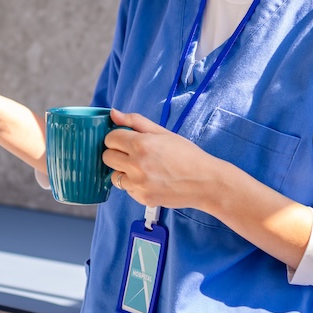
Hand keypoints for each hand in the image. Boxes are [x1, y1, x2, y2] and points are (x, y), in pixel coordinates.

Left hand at [102, 109, 221, 209]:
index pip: (110, 138)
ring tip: (143, 169)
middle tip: (134, 154)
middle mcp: (137, 165)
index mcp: (141, 144)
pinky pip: (127, 189)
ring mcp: (138, 184)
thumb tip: (113, 114)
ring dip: (124, 171)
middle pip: (107, 157)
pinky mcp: (142, 198)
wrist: (204, 182)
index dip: (117, 138)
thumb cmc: (186, 155)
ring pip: (114, 175)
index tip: (126, 140)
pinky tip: (150, 180)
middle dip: (117, 153)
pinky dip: (134, 185)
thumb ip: (135, 122)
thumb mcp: (163, 132)